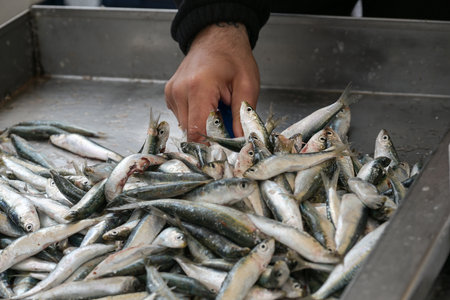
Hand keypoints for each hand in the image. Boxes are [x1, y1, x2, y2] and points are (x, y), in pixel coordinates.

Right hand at [165, 22, 259, 141]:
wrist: (216, 38)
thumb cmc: (233, 58)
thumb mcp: (247, 85)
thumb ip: (242, 116)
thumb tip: (240, 142)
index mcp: (199, 87)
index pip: (198, 131)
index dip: (211, 146)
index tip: (225, 151)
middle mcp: (180, 91)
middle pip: (190, 132)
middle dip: (210, 136)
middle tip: (227, 127)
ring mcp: (172, 93)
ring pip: (185, 127)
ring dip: (203, 127)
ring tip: (218, 110)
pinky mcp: (170, 95)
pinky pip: (182, 118)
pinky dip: (196, 118)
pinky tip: (207, 105)